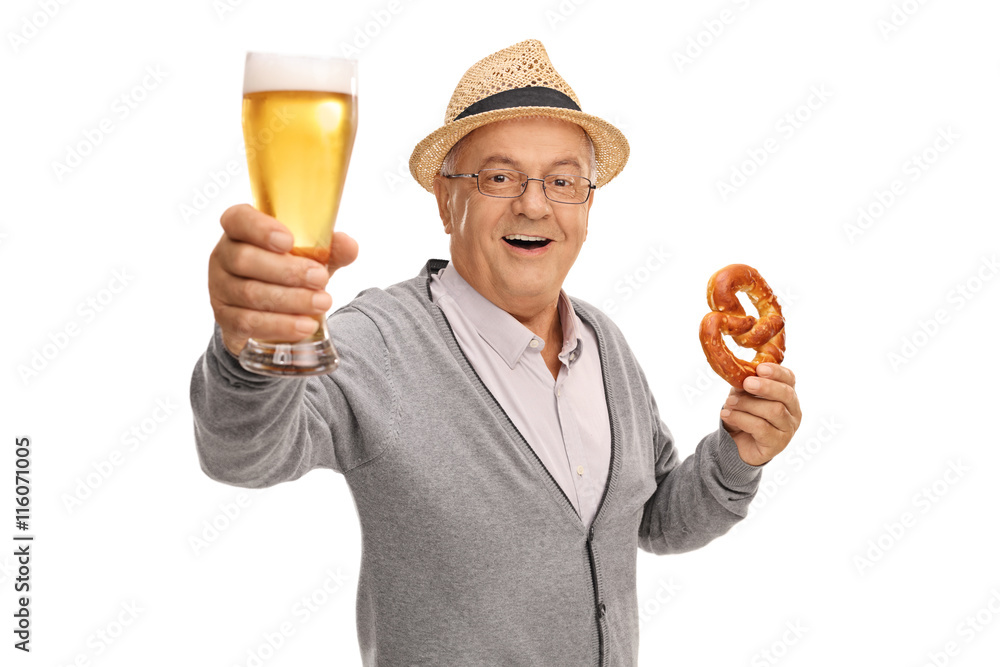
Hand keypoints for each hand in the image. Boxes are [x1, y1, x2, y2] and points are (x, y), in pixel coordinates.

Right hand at [208, 204, 358, 356]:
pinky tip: (305, 325)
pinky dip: (281, 325)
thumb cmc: (289, 274)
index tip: (288, 241)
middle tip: (321, 279)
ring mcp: (220, 290)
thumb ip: (330, 250)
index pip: (238, 219)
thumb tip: (349, 245)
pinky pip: (249, 322)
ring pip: (249, 293)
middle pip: (244, 259)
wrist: (273, 314)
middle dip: (287, 271)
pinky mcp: (226, 320)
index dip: (259, 228)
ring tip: (323, 303)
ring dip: (291, 300)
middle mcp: (224, 257)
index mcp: (241, 231)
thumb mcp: (311, 259)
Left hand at [720, 363, 800, 465]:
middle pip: (786, 394)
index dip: (777, 372)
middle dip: (766, 386)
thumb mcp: (743, 396)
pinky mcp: (777, 444)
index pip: (789, 379)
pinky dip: (741, 418)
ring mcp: (788, 429)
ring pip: (774, 411)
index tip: (760, 368)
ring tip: (729, 403)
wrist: (737, 444)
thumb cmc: (744, 415)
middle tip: (747, 383)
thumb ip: (746, 385)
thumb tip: (741, 374)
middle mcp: (793, 411)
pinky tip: (726, 415)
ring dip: (748, 404)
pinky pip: (761, 428)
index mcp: (787, 395)